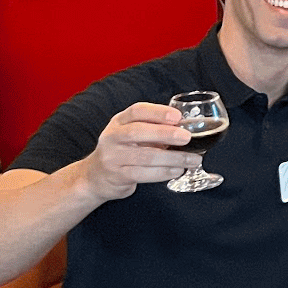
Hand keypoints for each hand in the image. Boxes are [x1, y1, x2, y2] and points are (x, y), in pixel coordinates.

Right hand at [80, 103, 198, 201]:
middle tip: (186, 137)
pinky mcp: (117, 175)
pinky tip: (177, 170)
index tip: (177, 116)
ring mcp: (112, 157)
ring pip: (145, 156)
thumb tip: (185, 126)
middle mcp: (112, 136)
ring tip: (192, 159)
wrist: (95, 177)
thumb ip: (153, 128)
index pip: (137, 111)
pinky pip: (143, 174)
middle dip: (165, 133)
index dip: (157, 112)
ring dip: (173, 158)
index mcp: (119, 122)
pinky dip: (164, 172)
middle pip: (138, 131)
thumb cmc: (122, 151)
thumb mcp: (131, 134)